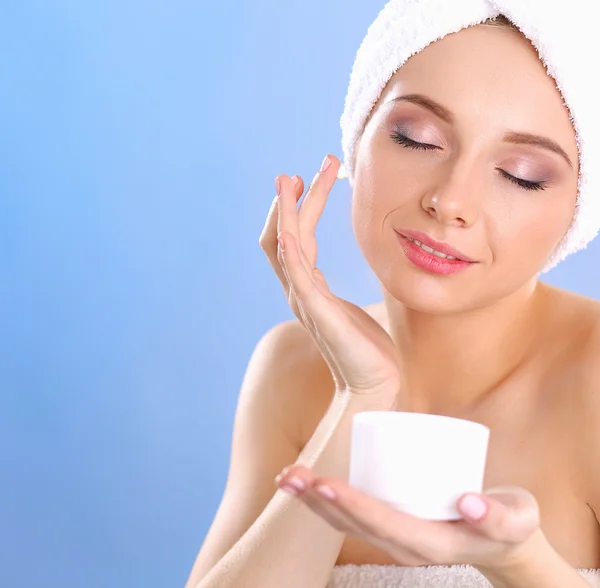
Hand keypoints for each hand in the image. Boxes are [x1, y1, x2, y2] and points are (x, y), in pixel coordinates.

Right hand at [259, 154, 400, 404]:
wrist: (374, 385)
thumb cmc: (367, 350)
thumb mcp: (350, 311)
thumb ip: (334, 293)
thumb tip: (336, 283)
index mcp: (309, 288)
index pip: (295, 238)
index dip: (299, 207)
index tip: (314, 177)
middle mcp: (300, 291)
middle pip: (285, 234)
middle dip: (294, 199)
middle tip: (311, 167)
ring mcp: (305, 300)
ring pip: (285, 247)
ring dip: (288, 211)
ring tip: (291, 179)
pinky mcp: (317, 310)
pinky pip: (296, 272)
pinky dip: (289, 247)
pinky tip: (289, 227)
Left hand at [275, 464, 542, 570]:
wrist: (503, 540)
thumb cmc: (508, 522)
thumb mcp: (516, 518)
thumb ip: (499, 514)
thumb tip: (469, 502)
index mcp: (432, 544)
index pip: (385, 525)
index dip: (353, 506)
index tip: (325, 485)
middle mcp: (406, 545)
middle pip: (356, 525)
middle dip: (320, 501)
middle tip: (290, 476)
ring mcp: (395, 537)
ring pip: (347, 525)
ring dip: (313, 502)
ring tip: (285, 478)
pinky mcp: (391, 524)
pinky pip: (353, 517)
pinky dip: (326, 501)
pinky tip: (305, 483)